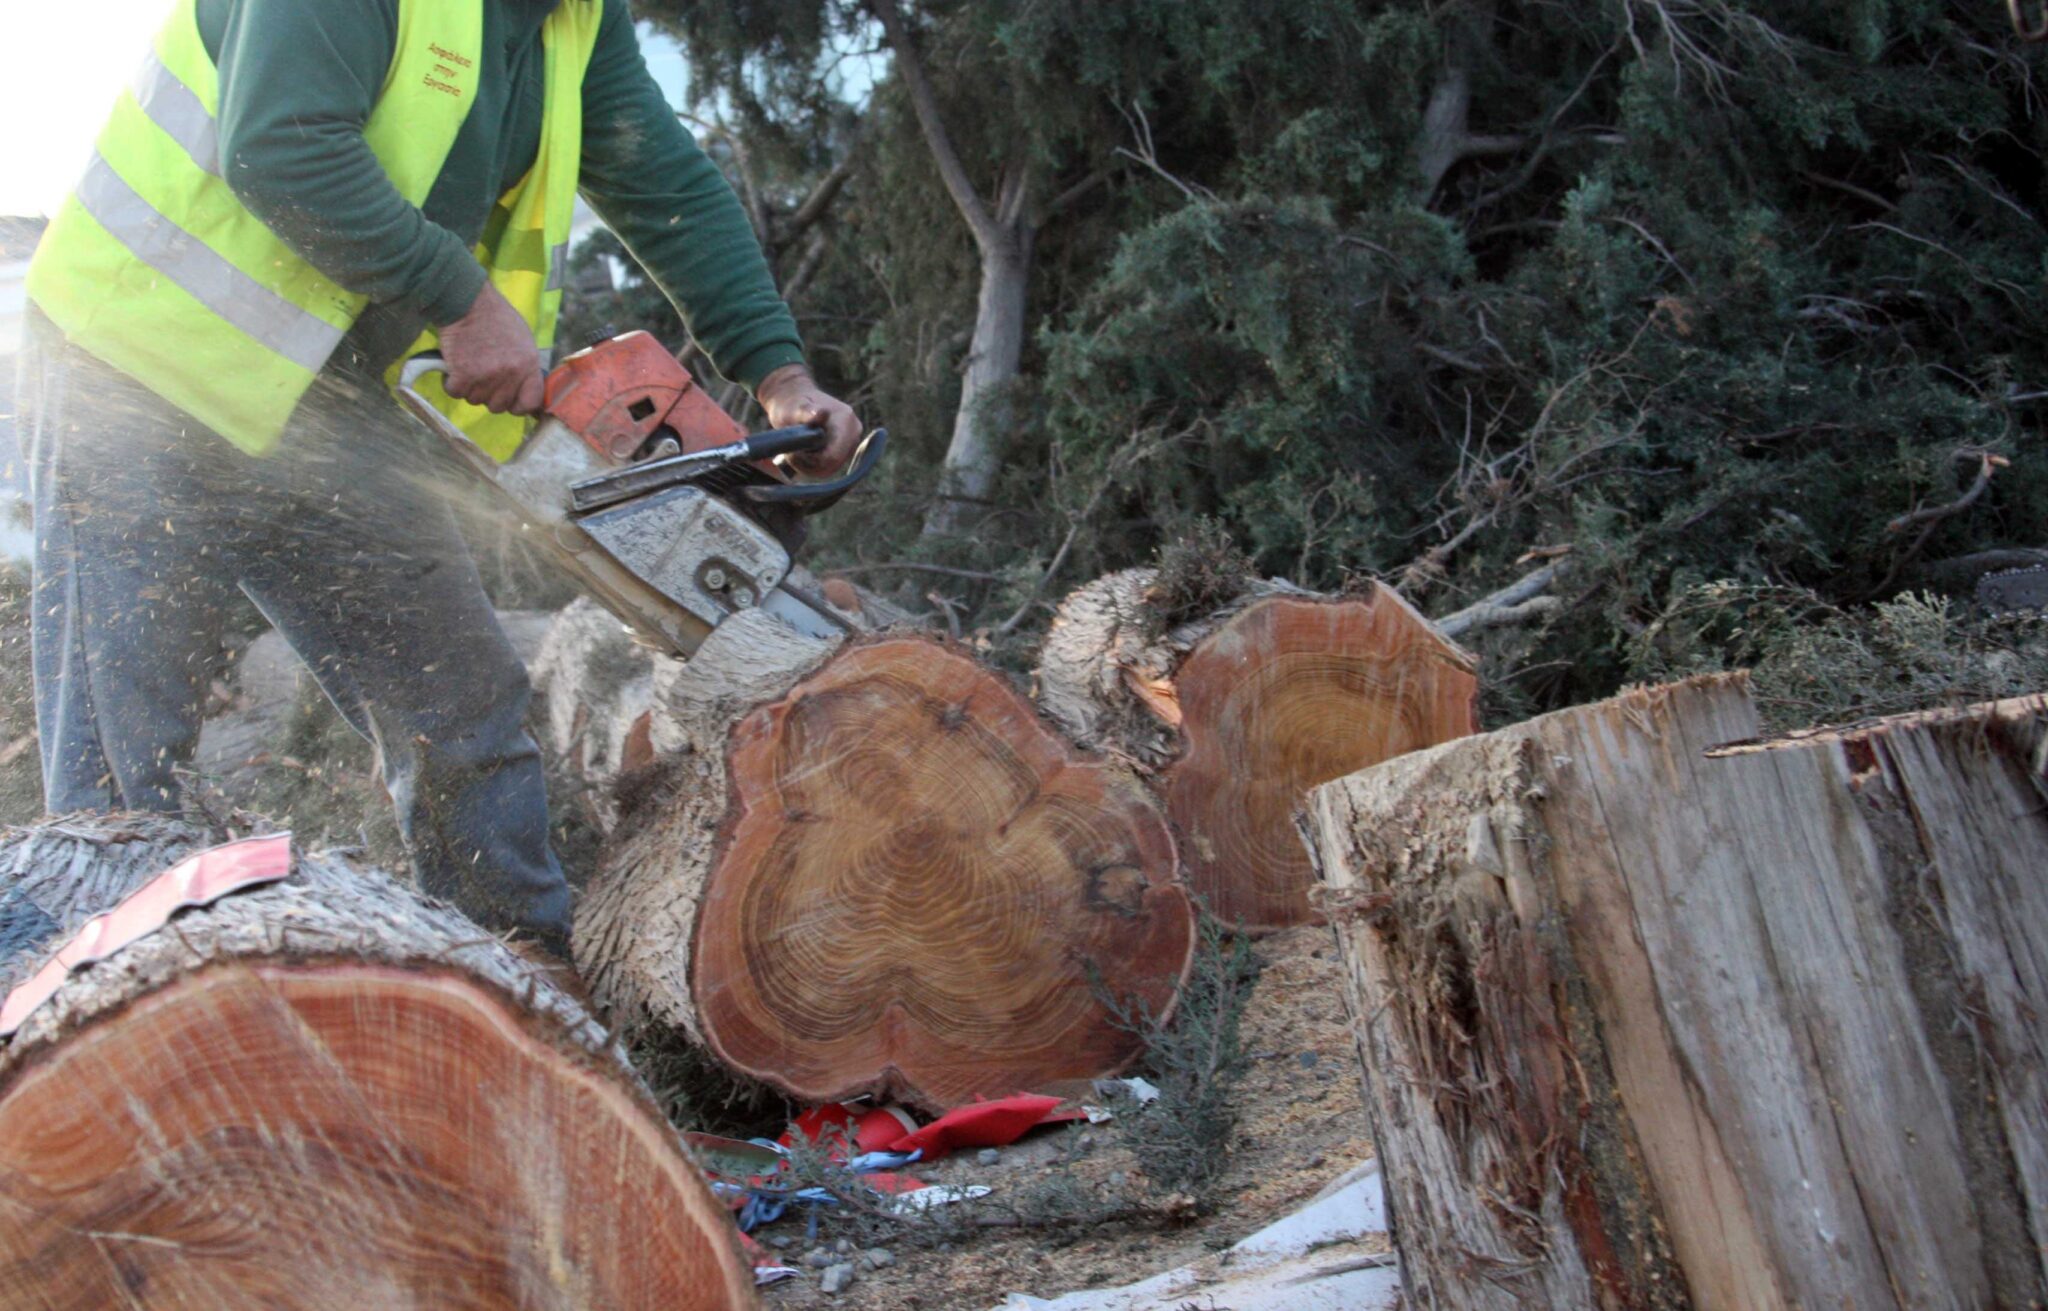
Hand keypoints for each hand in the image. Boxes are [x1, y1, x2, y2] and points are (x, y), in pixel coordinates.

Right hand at [437, 281, 543, 414]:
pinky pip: (455, 392)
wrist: (467, 302)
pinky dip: (451, 382)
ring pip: (474, 400)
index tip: (510, 402)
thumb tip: (524, 390)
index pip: (530, 403)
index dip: (518, 406)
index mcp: (528, 365)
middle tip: (481, 375)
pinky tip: (454, 366)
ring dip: (469, 387)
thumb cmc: (495, 317)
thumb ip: (525, 367)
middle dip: (488, 395)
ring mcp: (486, 376)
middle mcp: (510, 373)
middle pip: (498, 406)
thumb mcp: (523, 340)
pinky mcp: (463, 374)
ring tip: (468, 364)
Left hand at [756, 365, 861, 474]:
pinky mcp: (846, 449)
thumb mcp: (794, 408)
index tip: (792, 452)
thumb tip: (822, 413)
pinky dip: (814, 465)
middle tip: (791, 453)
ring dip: (810, 466)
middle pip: (833, 465)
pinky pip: (831, 467)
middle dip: (809, 464)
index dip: (810, 461)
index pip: (833, 457)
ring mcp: (852, 441)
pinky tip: (803, 454)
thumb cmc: (792, 403)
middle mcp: (854, 431)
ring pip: (831, 468)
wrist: (795, 399)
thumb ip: (807, 412)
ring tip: (796, 452)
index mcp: (846, 420)